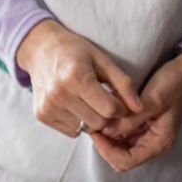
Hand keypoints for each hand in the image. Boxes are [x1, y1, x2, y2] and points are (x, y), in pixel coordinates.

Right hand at [16, 20, 140, 137]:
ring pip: (86, 129)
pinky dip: (79, 122)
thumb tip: (140, 109)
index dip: (121, 107)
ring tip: (89, 101)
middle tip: (105, 101)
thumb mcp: (102, 60)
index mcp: (76, 78)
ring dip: (93, 119)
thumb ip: (123, 84)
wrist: (41, 50)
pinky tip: (75, 105)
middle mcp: (59, 94)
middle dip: (108, 116)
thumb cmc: (75, 52)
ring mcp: (48, 107)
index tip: (119, 99)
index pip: (110, 110)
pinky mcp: (42, 115)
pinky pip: (72, 131)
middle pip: (99, 123)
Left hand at [92, 53, 181, 170]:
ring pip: (118, 148)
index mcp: (158, 143)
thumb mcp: (153, 100)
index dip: (108, 151)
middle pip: (120, 158)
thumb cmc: (174, 85)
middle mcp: (151, 144)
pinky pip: (121, 135)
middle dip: (105, 146)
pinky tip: (106, 115)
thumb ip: (130, 119)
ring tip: (98, 119)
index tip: (96, 132)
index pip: (127, 161)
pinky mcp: (140, 126)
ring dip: (107, 137)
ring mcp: (145, 135)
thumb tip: (106, 131)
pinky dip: (112, 128)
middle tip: (94, 125)